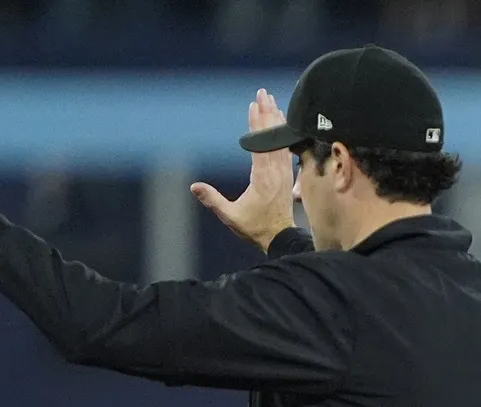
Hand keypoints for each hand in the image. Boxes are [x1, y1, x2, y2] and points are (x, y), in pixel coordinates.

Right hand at [192, 91, 296, 251]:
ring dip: (275, 120)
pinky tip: (279, 122)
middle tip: (264, 93)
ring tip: (271, 100)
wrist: (279, 238)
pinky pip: (285, 149)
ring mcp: (283, 173)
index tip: (254, 106)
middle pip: (272, 137)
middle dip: (268, 113)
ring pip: (281, 141)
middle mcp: (276, 172)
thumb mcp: (231, 216)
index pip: (260, 146)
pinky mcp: (286, 176)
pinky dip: (281, 133)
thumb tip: (194, 187)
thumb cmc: (254, 228)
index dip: (257, 125)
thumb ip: (213, 200)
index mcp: (263, 178)